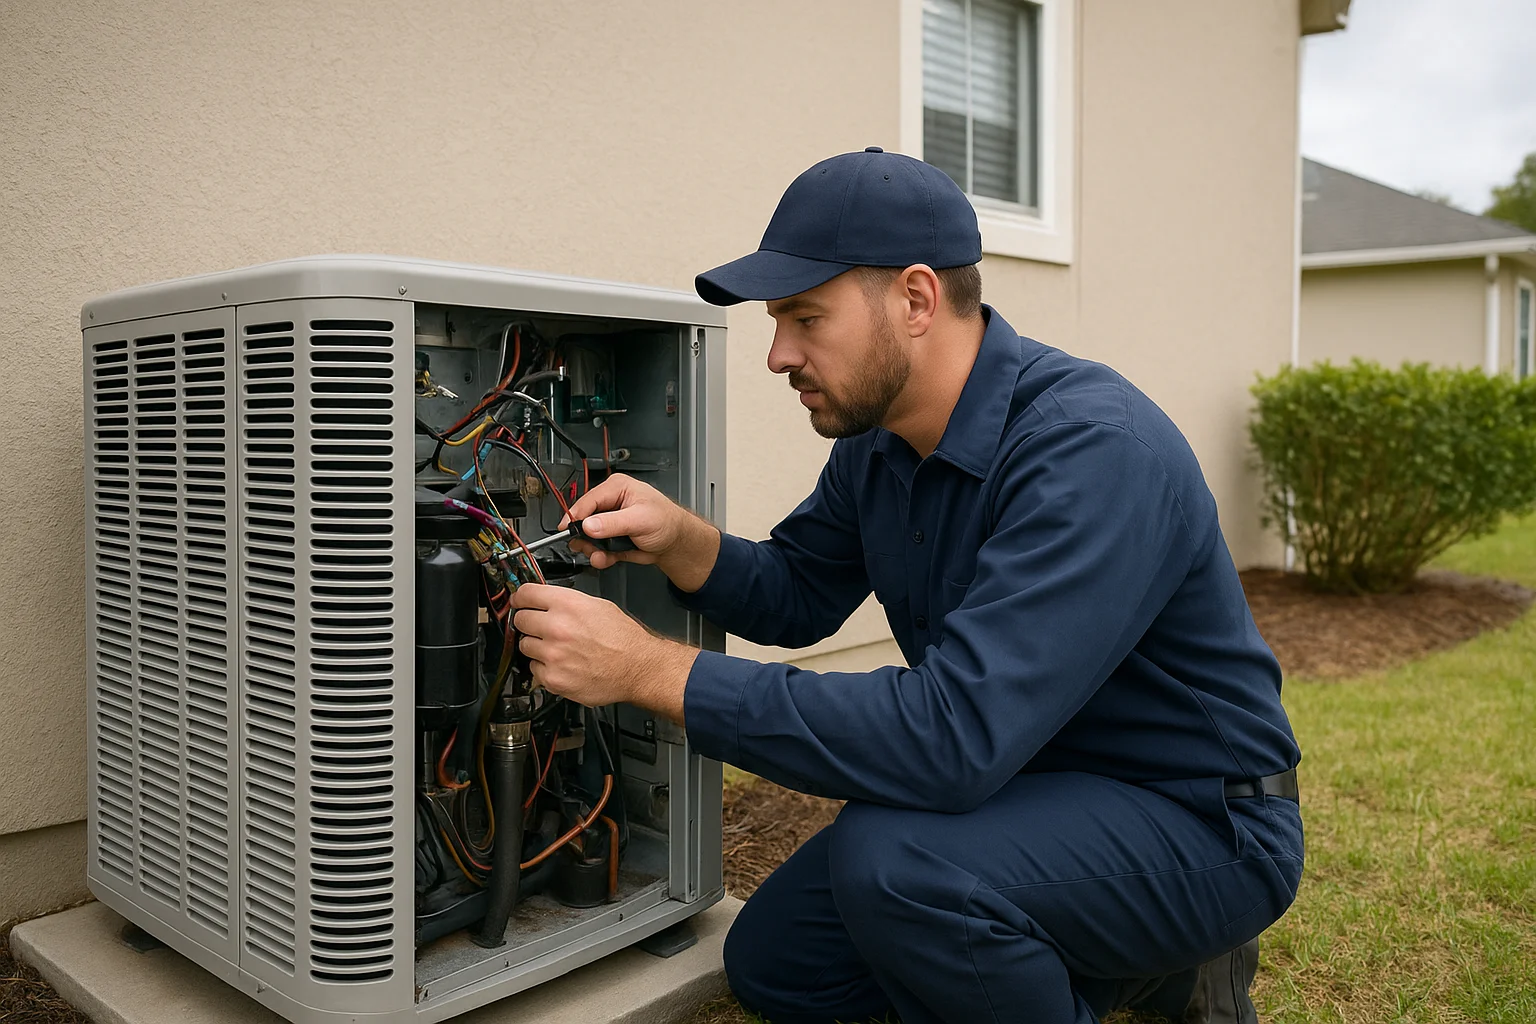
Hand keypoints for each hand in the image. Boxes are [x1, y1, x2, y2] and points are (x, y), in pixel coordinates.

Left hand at [511, 583, 697, 721]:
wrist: (638, 668)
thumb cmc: (624, 639)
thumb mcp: (598, 606)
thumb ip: (568, 602)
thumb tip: (545, 601)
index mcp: (568, 605)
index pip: (525, 593)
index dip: (521, 597)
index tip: (519, 601)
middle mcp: (557, 628)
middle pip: (520, 619)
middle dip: (529, 622)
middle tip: (542, 628)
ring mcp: (552, 655)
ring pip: (524, 645)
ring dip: (536, 646)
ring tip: (558, 649)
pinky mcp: (552, 678)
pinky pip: (534, 669)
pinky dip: (545, 668)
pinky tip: (563, 665)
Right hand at [562, 473, 720, 591]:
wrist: (676, 543)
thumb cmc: (667, 521)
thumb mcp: (639, 520)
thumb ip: (613, 523)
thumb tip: (589, 525)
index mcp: (616, 488)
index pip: (587, 500)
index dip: (575, 515)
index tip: (566, 529)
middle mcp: (610, 503)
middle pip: (583, 519)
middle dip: (583, 536)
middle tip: (587, 547)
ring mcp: (608, 522)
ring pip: (587, 537)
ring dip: (592, 549)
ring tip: (601, 555)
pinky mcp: (610, 538)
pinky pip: (597, 549)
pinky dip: (600, 557)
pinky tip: (606, 559)